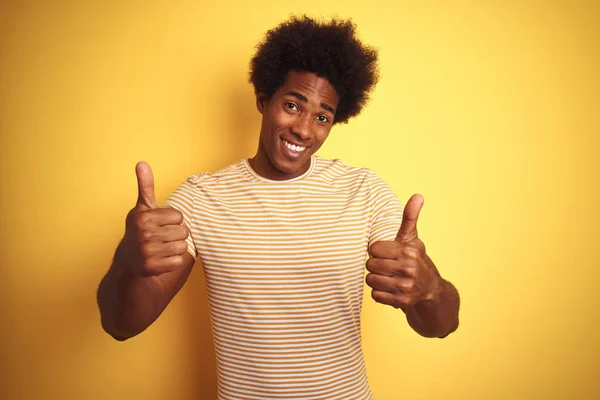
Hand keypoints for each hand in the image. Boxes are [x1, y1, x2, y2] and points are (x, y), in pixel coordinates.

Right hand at [115, 162, 189, 276]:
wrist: (127, 260)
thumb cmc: (140, 230)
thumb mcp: (142, 208)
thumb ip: (146, 185)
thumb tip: (142, 162)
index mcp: (143, 217)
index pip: (179, 216)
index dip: (172, 221)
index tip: (159, 225)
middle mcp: (144, 234)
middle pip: (184, 232)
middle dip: (176, 235)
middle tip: (161, 238)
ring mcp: (147, 252)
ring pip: (183, 247)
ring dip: (176, 248)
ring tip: (161, 248)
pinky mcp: (152, 268)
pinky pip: (178, 261)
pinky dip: (173, 262)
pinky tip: (161, 260)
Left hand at [366, 194, 441, 308]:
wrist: (430, 289)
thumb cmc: (415, 259)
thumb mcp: (412, 238)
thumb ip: (409, 217)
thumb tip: (418, 195)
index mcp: (409, 251)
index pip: (373, 248)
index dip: (377, 251)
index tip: (388, 254)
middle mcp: (409, 268)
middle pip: (370, 264)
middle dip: (375, 265)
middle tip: (387, 266)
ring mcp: (406, 286)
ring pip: (370, 280)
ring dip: (376, 279)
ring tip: (388, 277)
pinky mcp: (401, 302)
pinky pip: (375, 295)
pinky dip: (380, 293)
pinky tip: (390, 289)